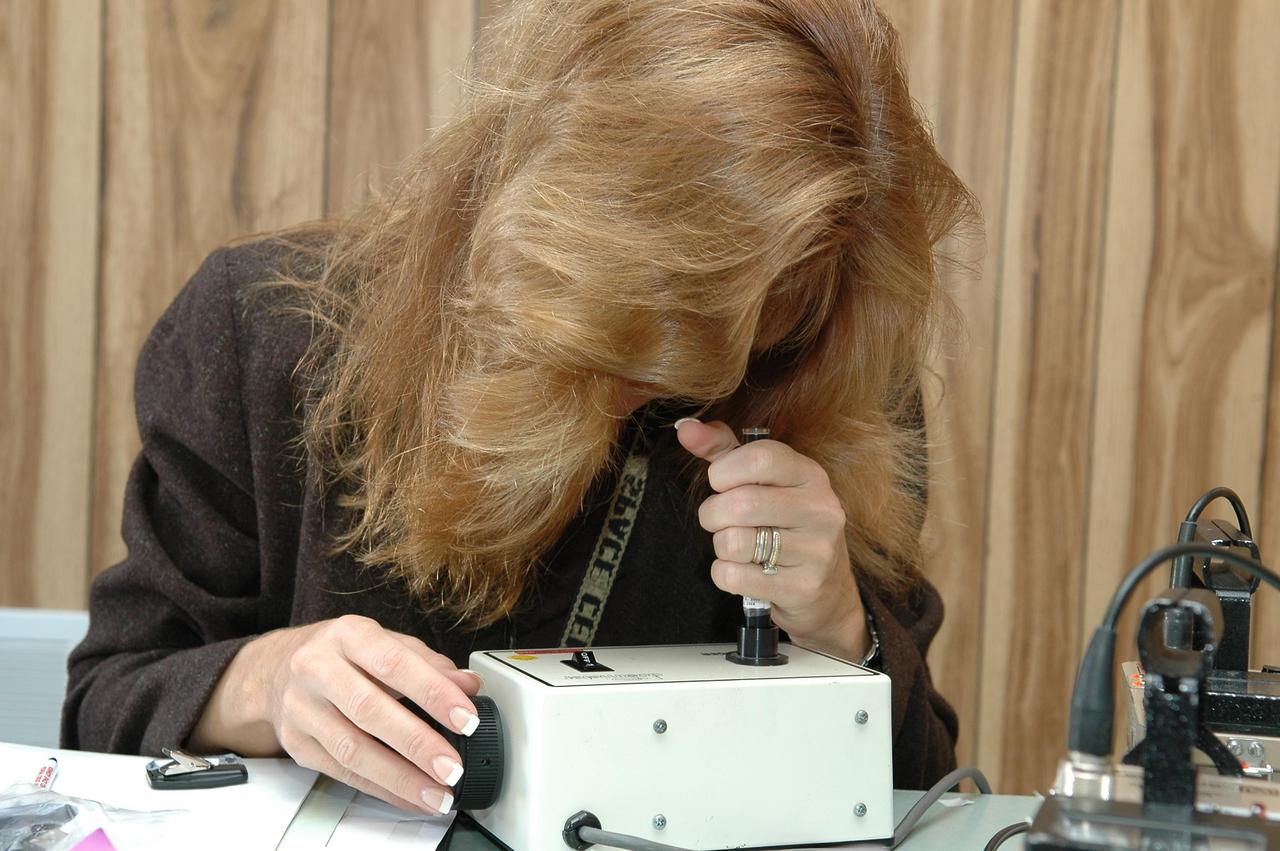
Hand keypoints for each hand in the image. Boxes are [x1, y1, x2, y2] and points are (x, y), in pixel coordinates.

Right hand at [191, 615, 481, 814]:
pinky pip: (342, 773)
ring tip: (438, 793)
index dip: (433, 692)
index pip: (393, 663)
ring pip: (352, 750)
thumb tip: (468, 684)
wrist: (278, 668)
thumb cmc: (343, 654)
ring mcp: (302, 709)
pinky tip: (410, 797)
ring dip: (401, 778)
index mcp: (347, 635)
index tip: (466, 718)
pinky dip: (382, 789)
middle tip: (453, 766)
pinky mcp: (296, 744)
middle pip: (369, 710)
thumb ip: (428, 663)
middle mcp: (317, 669)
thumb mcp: (385, 642)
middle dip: (417, 743)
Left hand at [675, 419, 869, 660]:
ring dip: (720, 545)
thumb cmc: (782, 523)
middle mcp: (821, 509)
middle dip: (712, 513)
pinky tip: (741, 570)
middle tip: (718, 520)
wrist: (826, 588)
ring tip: (736, 545)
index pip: (760, 457)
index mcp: (810, 475)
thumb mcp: (761, 481)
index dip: (724, 470)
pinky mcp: (803, 588)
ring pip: (735, 542)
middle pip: (741, 502)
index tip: (720, 483)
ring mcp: (816, 551)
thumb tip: (685, 429)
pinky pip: (734, 576)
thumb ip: (722, 450)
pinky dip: (724, 573)